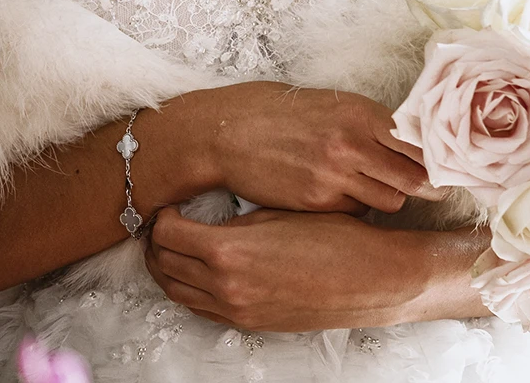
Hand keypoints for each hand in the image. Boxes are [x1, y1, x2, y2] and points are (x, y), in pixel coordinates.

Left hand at [144, 205, 482, 332]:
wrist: (373, 278)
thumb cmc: (332, 237)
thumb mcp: (275, 213)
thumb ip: (232, 220)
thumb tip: (202, 215)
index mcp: (226, 251)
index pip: (165, 234)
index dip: (161, 216)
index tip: (169, 204)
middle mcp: (225, 286)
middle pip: (163, 265)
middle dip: (156, 242)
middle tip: (163, 223)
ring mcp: (237, 309)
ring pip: (178, 291)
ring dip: (168, 268)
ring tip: (175, 246)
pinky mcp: (252, 323)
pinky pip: (202, 309)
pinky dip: (190, 289)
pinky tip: (199, 271)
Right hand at [198, 83, 436, 214]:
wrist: (227, 132)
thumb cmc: (278, 113)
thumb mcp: (331, 105)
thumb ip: (371, 124)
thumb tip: (413, 142)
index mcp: (361, 113)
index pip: (422, 144)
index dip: (442, 161)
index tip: (453, 169)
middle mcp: (353, 144)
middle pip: (417, 179)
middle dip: (427, 187)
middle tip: (433, 189)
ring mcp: (336, 176)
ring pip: (391, 201)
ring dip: (388, 197)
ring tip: (371, 186)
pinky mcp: (318, 202)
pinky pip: (358, 212)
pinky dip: (356, 207)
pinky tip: (338, 193)